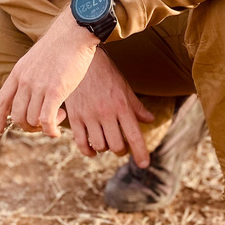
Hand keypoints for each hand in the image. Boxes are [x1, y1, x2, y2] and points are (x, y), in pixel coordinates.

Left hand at [0, 7, 98, 136]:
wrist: (73, 34)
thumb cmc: (61, 45)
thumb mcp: (36, 58)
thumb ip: (31, 73)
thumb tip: (32, 88)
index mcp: (18, 72)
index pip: (2, 100)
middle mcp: (25, 81)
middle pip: (17, 116)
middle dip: (28, 126)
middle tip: (42, 123)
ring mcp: (38, 87)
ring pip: (31, 120)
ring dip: (43, 126)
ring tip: (58, 117)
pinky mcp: (55, 91)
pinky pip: (46, 120)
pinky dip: (50, 130)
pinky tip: (57, 131)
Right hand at [65, 47, 152, 166]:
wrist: (82, 59)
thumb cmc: (107, 74)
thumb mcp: (125, 88)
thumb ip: (137, 107)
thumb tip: (150, 120)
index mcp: (122, 106)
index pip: (135, 136)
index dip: (141, 153)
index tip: (144, 164)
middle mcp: (106, 113)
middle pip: (117, 146)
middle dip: (122, 150)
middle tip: (122, 146)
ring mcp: (89, 116)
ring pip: (100, 146)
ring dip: (105, 148)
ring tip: (106, 141)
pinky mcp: (75, 117)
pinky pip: (82, 143)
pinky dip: (89, 151)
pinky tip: (93, 149)